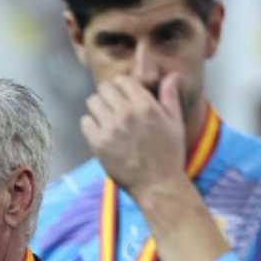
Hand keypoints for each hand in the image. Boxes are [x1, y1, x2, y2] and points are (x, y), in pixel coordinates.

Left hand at [81, 73, 186, 197]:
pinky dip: (90, 125)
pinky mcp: (99, 144)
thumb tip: (172, 75)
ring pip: (92, 102)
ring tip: (106, 119)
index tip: (123, 96)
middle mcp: (126, 114)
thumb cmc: (169, 154)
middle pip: (104, 88)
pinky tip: (100, 132)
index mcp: (145, 105)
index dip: (121, 86)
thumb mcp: (175, 123)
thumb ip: (170, 96)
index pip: (122, 80)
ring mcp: (111, 129)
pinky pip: (85, 122)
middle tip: (113, 107)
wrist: (158, 185)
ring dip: (98, 108)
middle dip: (108, 95)